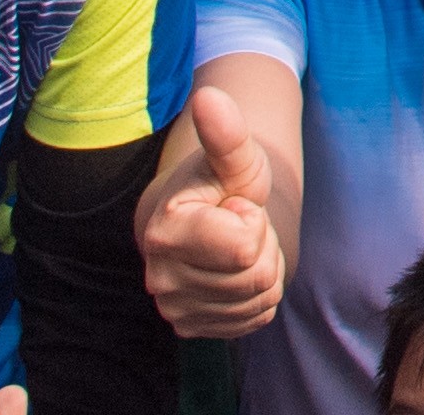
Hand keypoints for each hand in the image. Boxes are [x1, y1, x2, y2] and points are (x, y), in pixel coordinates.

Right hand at [135, 82, 284, 338]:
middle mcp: (161, 278)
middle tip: (239, 225)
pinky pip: (253, 320)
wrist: (200, 218)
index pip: (244, 245)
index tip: (234, 204)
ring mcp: (174, 309)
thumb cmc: (220, 182)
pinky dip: (255, 296)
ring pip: (257, 300)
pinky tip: (234, 271)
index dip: (252, 218)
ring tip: (236, 246)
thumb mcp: (234, 156)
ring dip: (261, 270)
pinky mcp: (192, 328)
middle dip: (262, 245)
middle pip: (256, 276)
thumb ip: (226, 132)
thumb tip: (209, 95)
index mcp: (164, 231)